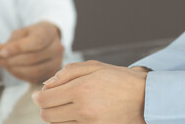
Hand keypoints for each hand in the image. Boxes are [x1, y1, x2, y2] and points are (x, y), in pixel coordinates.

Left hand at [0, 21, 63, 82]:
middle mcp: (57, 48)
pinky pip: (34, 78)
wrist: (47, 40)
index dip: (18, 48)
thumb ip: (12, 40)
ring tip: (4, 65)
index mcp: (49, 32)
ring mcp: (56, 62)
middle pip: (33, 58)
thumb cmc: (33, 34)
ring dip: (15, 69)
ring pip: (34, 71)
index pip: (36, 42)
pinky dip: (20, 74)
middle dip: (12, 60)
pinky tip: (13, 69)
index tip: (2, 52)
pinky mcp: (52, 73)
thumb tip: (0, 50)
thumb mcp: (22, 32)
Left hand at [32, 61, 146, 123]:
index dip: (38, 97)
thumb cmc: (118, 79)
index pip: (45, 100)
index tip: (39, 94)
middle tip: (54, 99)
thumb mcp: (93, 67)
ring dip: (57, 116)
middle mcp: (83, 110)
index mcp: (80, 90)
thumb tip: (45, 85)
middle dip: (46, 107)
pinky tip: (77, 114)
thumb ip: (66, 73)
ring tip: (69, 105)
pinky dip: (69, 123)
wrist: (145, 98)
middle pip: (47, 116)